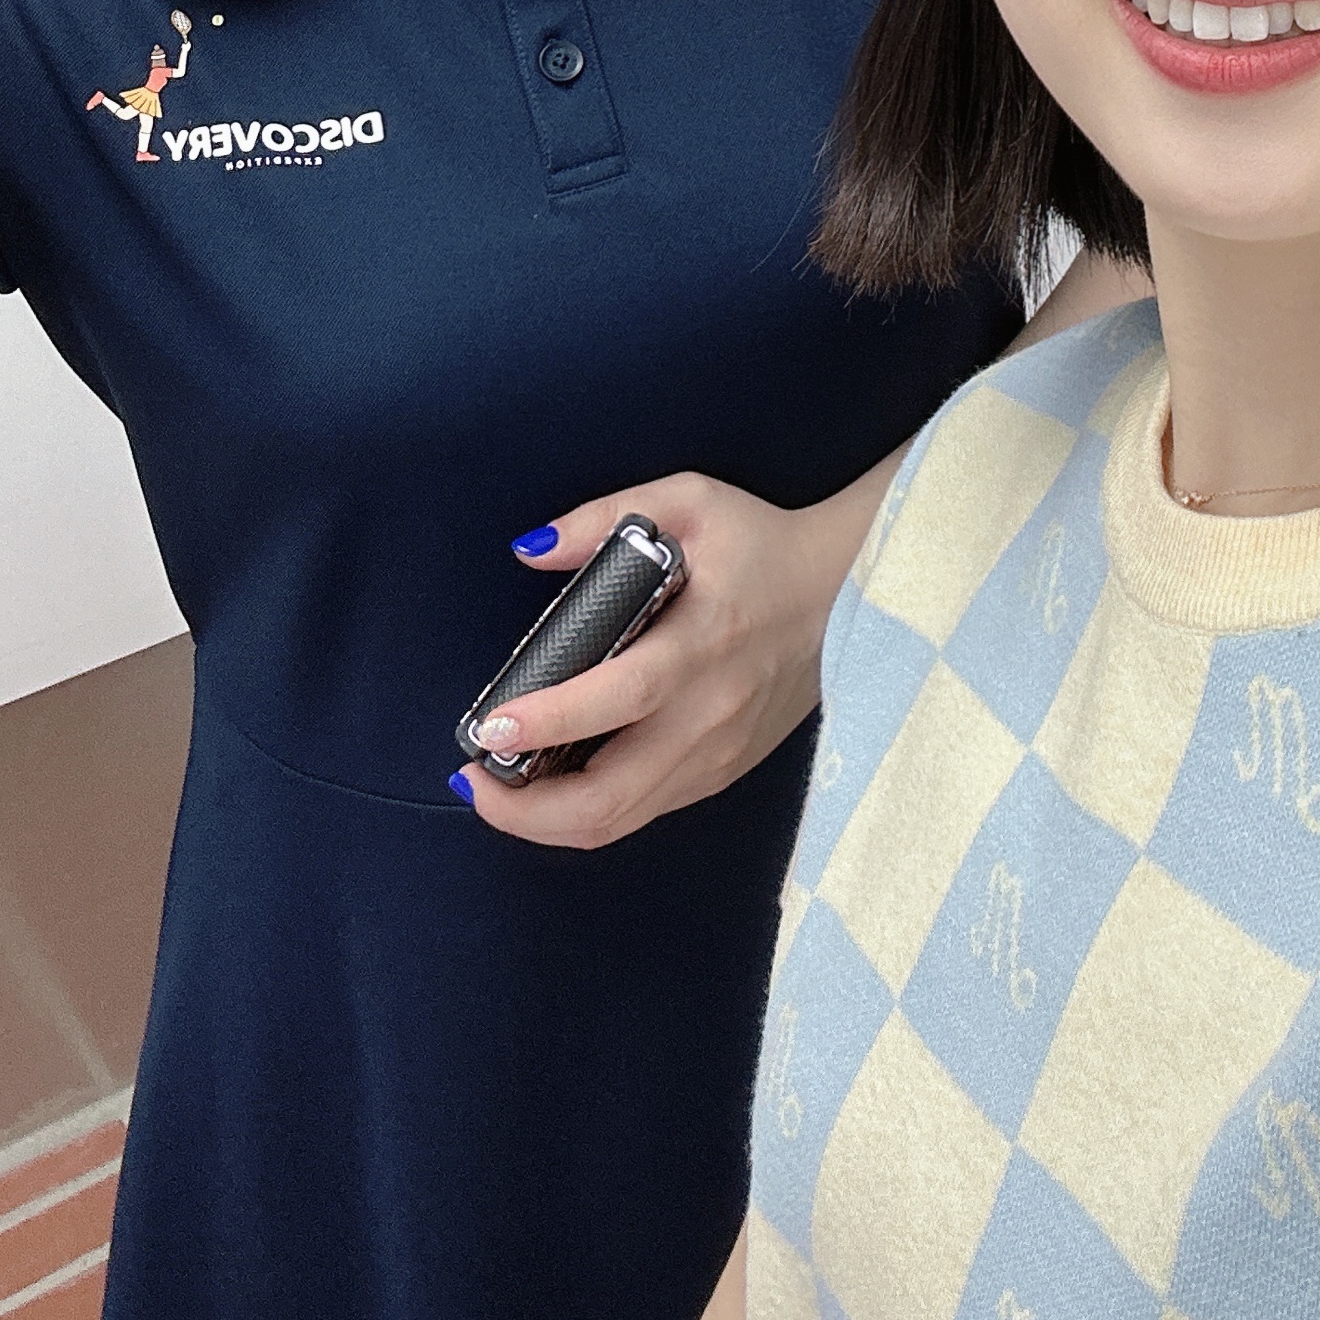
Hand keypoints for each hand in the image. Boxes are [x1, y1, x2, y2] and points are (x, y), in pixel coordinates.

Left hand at [456, 460, 893, 850]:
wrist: (847, 592)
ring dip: (547, 821)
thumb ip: (603, 519)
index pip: (617, 698)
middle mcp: (709, 714)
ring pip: (620, 821)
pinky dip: (588, 811)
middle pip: (608, 799)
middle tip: (473, 777)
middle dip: (524, 809)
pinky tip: (555, 782)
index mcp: (701, 643)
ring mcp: (718, 754)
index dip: (547, 721)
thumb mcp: (689, 499)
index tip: (488, 725)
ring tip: (500, 789)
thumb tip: (530, 550)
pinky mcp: (722, 771)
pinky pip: (643, 812)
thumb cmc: (762, 542)